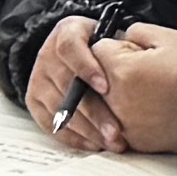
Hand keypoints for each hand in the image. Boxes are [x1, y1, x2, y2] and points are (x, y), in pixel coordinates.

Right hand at [24, 13, 119, 148]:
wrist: (79, 52)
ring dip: (87, 130)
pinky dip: (73, 137)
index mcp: (67, 32)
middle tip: (115, 131)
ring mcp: (38, 78)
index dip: (87, 68)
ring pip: (59, 108)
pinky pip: (50, 123)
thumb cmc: (104, 47)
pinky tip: (94, 143)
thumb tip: (142, 58)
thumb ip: (124, 45)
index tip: (106, 88)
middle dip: (94, 111)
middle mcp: (47, 54)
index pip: (70, 48)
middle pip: (66, 85)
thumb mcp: (115, 37)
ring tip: (111, 142)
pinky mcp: (34, 100)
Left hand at [80, 22, 176, 155]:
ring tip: (146, 92)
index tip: (133, 52)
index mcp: (121, 70)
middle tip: (141, 72)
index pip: (98, 50)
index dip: (117, 47)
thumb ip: (136, 32)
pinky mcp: (133, 140)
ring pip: (102, 105)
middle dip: (112, 73)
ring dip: (115, 96)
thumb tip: (122, 36)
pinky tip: (148, 109)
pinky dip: (126, 118)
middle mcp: (115, 99)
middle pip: (95, 80)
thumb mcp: (168, 38)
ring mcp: (123, 123)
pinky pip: (117, 126)